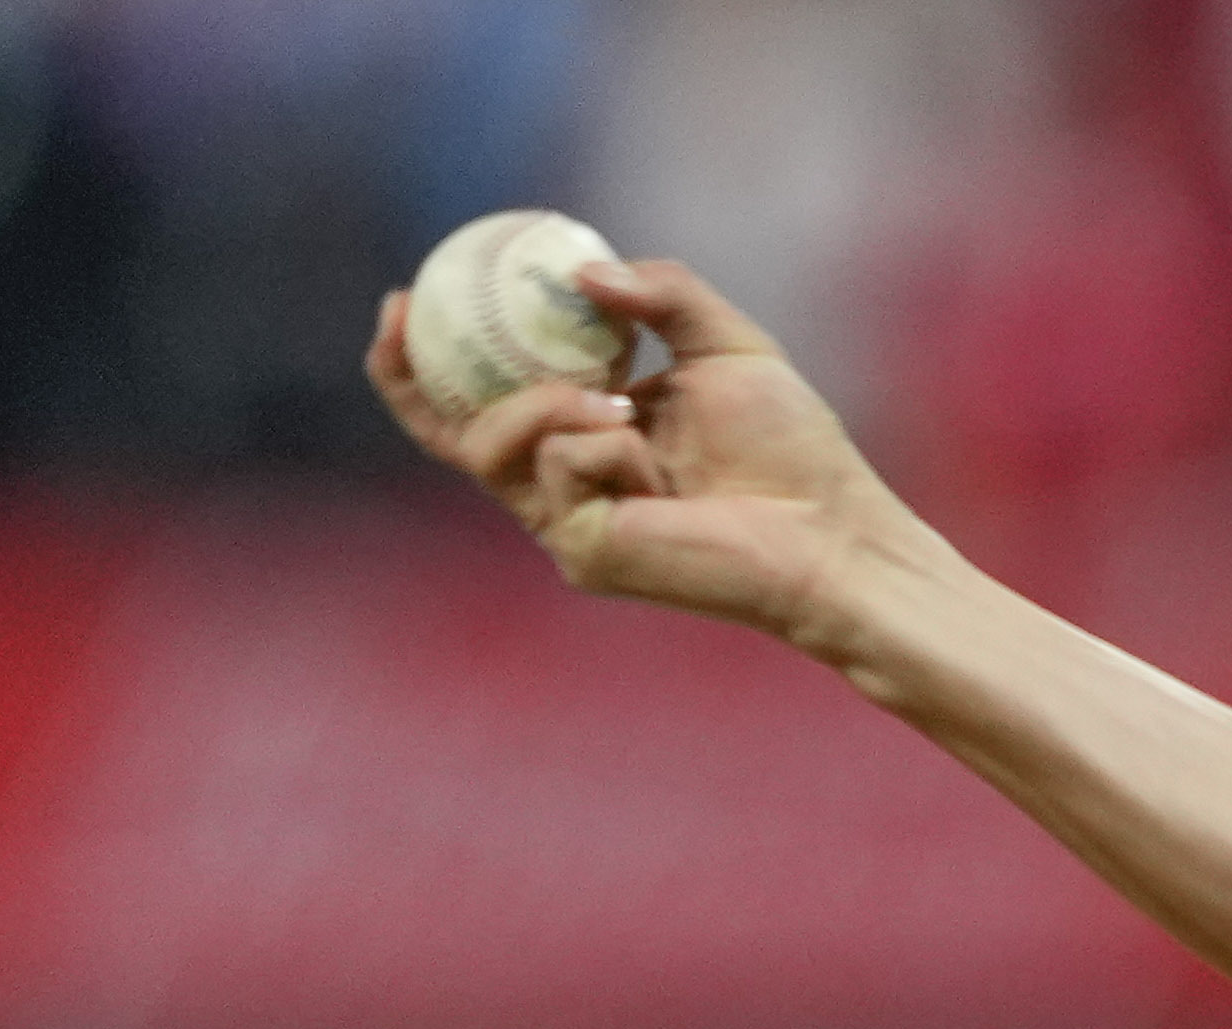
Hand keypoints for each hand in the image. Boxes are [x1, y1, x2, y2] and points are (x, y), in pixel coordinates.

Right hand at [365, 258, 932, 643]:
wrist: (830, 528)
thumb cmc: (792, 448)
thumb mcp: (725, 344)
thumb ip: (663, 295)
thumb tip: (583, 272)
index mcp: (593, 432)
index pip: (493, 395)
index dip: (436, 351)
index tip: (414, 290)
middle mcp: (569, 482)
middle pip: (452, 432)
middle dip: (408, 377)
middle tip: (400, 315)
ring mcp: (568, 522)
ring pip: (490, 445)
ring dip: (542, 403)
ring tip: (616, 403)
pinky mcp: (582, 552)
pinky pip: (553, 471)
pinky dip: (597, 446)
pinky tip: (651, 465)